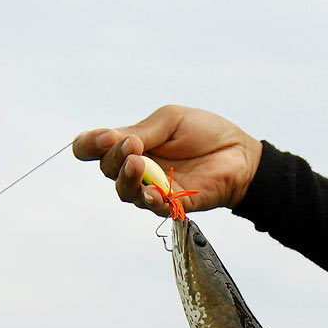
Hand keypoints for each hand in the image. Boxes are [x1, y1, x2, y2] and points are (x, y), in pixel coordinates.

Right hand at [72, 105, 261, 214]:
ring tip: (136, 163)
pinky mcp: (175, 204)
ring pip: (125, 192)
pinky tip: (152, 192)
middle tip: (131, 145)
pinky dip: (150, 200)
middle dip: (113, 157)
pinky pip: (155, 207)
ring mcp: (153, 188)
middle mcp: (136, 168)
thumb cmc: (205, 132)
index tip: (102, 137)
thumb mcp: (169, 121)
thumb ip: (142, 132)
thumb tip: (115, 141)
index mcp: (130, 144)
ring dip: (126, 178)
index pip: (93, 148)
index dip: (89, 145)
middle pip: (106, 170)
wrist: (239, 152)